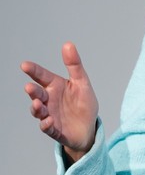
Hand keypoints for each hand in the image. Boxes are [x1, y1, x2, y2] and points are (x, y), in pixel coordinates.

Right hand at [21, 42, 98, 161]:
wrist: (88, 127)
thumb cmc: (83, 104)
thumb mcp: (82, 83)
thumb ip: (74, 65)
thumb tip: (68, 44)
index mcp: (55, 87)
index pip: (42, 76)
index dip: (33, 71)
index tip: (25, 65)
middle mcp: (48, 100)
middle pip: (37, 94)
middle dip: (32, 91)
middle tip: (29, 87)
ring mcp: (49, 114)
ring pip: (38, 111)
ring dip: (36, 107)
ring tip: (36, 103)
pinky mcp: (54, 129)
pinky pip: (47, 128)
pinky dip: (46, 124)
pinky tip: (48, 121)